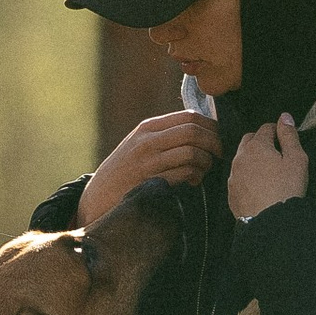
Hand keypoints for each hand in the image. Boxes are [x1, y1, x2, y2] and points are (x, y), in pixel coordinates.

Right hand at [78, 108, 221, 228]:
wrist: (96, 198)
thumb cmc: (124, 172)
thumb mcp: (139, 145)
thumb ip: (164, 136)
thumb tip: (203, 131)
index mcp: (148, 128)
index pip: (189, 116)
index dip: (211, 126)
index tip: (218, 138)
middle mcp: (147, 140)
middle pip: (193, 131)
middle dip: (214, 143)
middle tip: (219, 155)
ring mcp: (148, 161)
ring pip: (192, 152)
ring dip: (206, 162)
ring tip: (203, 170)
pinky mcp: (151, 182)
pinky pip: (184, 173)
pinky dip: (196, 176)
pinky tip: (193, 182)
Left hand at [227, 113, 309, 220]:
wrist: (270, 222)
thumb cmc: (287, 189)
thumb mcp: (297, 159)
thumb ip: (290, 135)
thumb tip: (284, 117)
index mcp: (256, 146)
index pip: (266, 128)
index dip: (277, 131)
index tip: (285, 140)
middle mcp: (240, 158)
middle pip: (249, 140)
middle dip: (261, 142)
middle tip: (276, 154)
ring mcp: (233, 176)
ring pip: (241, 159)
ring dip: (252, 159)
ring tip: (268, 172)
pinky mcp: (231, 193)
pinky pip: (238, 177)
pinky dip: (247, 177)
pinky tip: (259, 187)